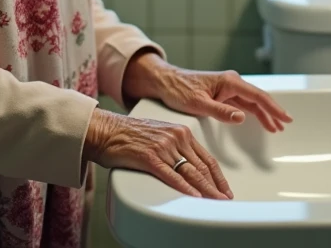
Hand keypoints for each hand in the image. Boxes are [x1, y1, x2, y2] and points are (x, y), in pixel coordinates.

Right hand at [83, 108, 231, 198]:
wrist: (106, 129)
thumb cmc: (129, 134)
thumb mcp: (160, 135)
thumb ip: (176, 148)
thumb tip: (190, 168)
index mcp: (181, 132)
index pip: (206, 157)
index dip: (218, 176)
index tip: (225, 189)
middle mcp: (176, 137)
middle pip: (202, 166)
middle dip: (216, 186)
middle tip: (225, 200)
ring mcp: (163, 147)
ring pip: (190, 172)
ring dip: (206, 190)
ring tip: (215, 201)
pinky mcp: (149, 157)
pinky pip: (171, 175)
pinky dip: (184, 187)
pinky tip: (193, 196)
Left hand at [122, 52, 292, 132]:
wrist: (165, 82)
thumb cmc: (179, 89)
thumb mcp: (198, 104)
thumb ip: (221, 111)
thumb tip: (242, 117)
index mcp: (229, 81)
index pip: (257, 96)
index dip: (273, 108)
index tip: (285, 118)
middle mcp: (231, 82)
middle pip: (258, 98)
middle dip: (273, 111)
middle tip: (287, 123)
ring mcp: (228, 88)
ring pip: (252, 102)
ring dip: (264, 113)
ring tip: (276, 126)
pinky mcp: (223, 93)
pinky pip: (243, 104)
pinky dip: (253, 113)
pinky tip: (259, 120)